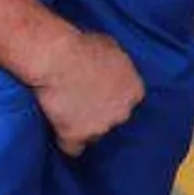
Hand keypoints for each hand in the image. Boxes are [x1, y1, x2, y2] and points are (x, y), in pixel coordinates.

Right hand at [30, 29, 145, 156]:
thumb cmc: (84, 46)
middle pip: (114, 120)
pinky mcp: (77, 136)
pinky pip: (74, 149)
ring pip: (95, 135)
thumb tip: (111, 67)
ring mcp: (101, 127)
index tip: (102, 92)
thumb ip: (117, 65)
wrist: (59, 59)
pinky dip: (66, 142)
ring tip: (67, 114)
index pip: (130, 101)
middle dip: (102, 113)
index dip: (114, 97)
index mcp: (134, 90)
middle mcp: (123, 112)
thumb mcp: (111, 47)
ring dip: (84, 128)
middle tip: (84, 102)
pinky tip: (59, 133)